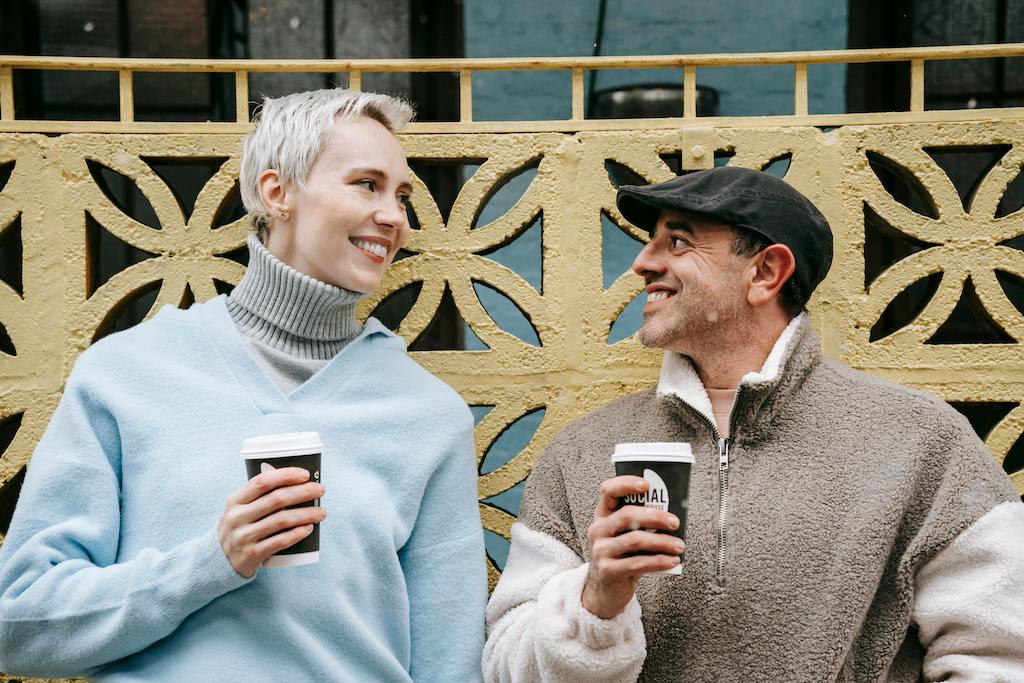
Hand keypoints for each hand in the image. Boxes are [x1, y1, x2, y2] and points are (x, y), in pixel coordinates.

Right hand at [217, 466, 325, 577]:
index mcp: (235, 500)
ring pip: (281, 520)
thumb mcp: (240, 508)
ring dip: (306, 514)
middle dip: (303, 492)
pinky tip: (309, 528)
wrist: (219, 560)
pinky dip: (296, 534)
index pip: (262, 481)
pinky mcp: (252, 554)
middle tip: (321, 490)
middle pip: (277, 499)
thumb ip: (259, 495)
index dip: (286, 475)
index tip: (306, 474)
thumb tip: (297, 481)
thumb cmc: (239, 527)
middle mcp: (238, 517)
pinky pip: (279, 542)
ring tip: (322, 512)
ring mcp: (244, 536)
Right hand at [581, 475, 683, 618]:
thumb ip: (640, 524)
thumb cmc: (622, 558)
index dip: (626, 483)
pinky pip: (637, 563)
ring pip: (635, 540)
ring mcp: (600, 551)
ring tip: (679, 545)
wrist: (605, 591)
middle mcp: (598, 530)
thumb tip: (673, 516)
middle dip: (655, 516)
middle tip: (675, 522)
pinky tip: (672, 561)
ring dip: (662, 541)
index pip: (608, 491)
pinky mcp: (608, 570)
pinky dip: (659, 561)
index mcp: (603, 516)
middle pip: (627, 515)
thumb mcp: (625, 536)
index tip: (647, 485)